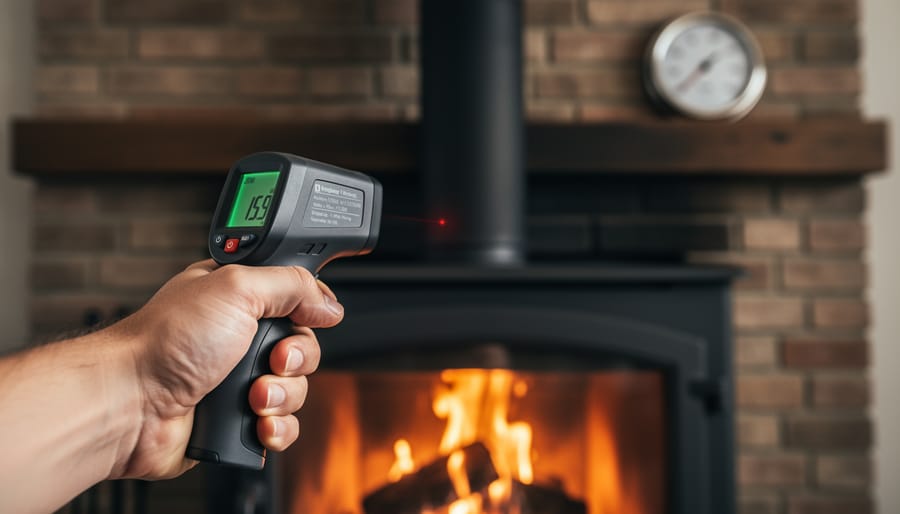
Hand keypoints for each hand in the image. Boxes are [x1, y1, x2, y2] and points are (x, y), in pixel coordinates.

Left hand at [108, 260, 342, 478]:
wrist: (131, 404)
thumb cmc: (164, 343)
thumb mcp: (237, 287)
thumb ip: (291, 284)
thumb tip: (328, 302)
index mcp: (238, 297)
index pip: (297, 297)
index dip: (309, 309)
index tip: (310, 317)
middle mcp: (239, 336)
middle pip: (303, 347)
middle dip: (296, 359)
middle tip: (272, 361)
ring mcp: (237, 379)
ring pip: (296, 389)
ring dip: (283, 396)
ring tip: (253, 396)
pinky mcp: (236, 419)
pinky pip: (282, 426)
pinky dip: (277, 427)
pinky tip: (257, 422)